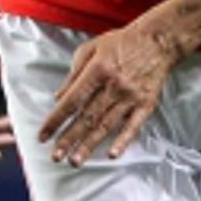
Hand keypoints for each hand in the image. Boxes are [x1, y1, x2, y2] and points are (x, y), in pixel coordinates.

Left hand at [38, 22, 181, 166]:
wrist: (157, 39)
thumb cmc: (121, 43)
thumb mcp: (90, 49)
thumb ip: (73, 74)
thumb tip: (58, 98)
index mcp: (97, 70)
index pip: (71, 101)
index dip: (55, 120)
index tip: (43, 135)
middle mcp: (113, 85)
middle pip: (87, 117)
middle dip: (69, 139)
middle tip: (56, 157)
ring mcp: (130, 97)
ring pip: (106, 125)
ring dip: (89, 145)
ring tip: (75, 161)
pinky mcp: (145, 104)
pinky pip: (133, 126)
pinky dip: (122, 141)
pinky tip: (111, 154)